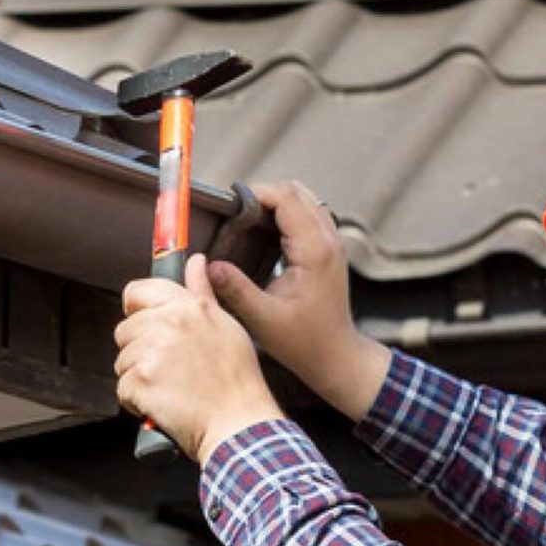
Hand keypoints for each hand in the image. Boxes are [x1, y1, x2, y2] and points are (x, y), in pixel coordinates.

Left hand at [115, 255, 284, 461]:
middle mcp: (167, 323)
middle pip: (126, 330)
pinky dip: (138, 401)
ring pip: (123, 361)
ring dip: (140, 377)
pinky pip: (123, 388)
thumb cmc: (238, 381)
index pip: (137, 292)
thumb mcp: (226, 326)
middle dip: (141, 350)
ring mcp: (150, 353)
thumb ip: (202, 291)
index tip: (146, 322)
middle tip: (172, 368)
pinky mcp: (139, 382)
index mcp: (188, 306)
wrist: (238, 424)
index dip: (137, 309)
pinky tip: (164, 402)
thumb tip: (196, 262)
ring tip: (171, 387)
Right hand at [207, 181, 390, 420]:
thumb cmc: (305, 342)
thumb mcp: (263, 319)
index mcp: (315, 251)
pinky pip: (310, 214)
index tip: (231, 207)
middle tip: (237, 214)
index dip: (257, 194)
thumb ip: (235, 290)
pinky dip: (288, 214)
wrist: (336, 355)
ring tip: (249, 221)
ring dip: (277, 202)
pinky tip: (267, 233)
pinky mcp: (330, 249)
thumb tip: (208, 266)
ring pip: (305, 199)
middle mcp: (329, 240)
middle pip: (297, 191)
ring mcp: (333, 243)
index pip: (287, 198)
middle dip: (264, 195)